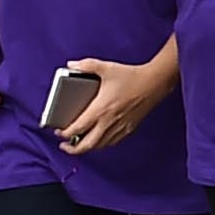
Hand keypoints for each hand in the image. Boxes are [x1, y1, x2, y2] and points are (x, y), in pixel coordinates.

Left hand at [54, 55, 172, 153]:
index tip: (58, 132)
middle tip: (65, 146)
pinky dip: (102, 144)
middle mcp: (109, 121)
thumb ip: (86, 65)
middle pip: (88, 144)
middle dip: (73, 149)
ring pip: (100, 146)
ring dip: (87, 148)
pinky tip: (98, 139)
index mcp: (101, 109)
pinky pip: (112, 142)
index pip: (78, 128)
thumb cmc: (132, 76)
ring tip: (79, 144)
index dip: (65, 134)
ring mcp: (120, 127)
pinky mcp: (129, 128)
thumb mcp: (106, 67)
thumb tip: (71, 64)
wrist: (155, 82)